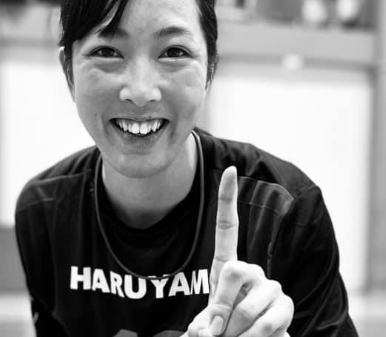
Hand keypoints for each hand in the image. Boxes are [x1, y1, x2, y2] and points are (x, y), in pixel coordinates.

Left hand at [186, 166, 293, 336]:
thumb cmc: (222, 330)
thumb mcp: (206, 324)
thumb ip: (204, 322)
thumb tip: (210, 329)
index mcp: (228, 267)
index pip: (227, 227)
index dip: (228, 198)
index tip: (230, 170)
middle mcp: (252, 270)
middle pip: (235, 270)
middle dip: (221, 304)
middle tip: (217, 330)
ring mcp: (272, 286)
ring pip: (248, 306)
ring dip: (235, 332)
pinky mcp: (286, 306)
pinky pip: (268, 323)